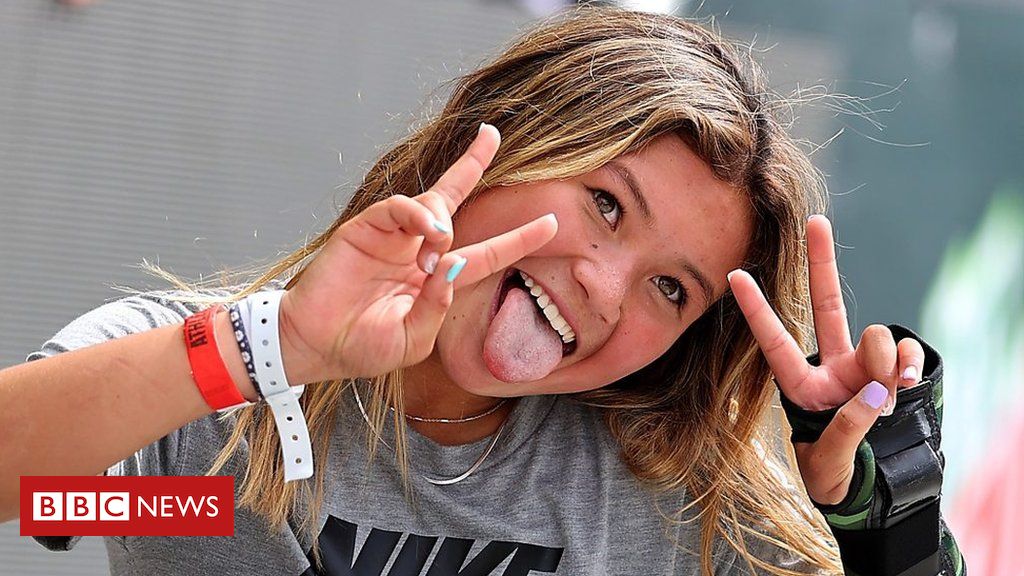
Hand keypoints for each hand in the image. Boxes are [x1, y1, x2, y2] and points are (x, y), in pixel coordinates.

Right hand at [278, 124, 557, 382]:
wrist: (312, 345)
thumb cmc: (362, 347)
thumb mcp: (412, 340)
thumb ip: (437, 306)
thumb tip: (454, 264)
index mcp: (438, 279)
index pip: (487, 252)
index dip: (519, 238)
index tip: (551, 223)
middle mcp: (419, 250)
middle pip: (455, 198)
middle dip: (473, 164)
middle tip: (492, 134)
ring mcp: (393, 237)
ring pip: (431, 203)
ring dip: (442, 221)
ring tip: (432, 254)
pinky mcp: (366, 228)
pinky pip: (398, 207)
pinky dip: (416, 214)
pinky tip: (425, 233)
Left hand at [728, 215, 925, 505]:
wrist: (863, 485)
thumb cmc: (828, 470)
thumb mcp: (827, 459)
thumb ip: (849, 425)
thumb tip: (878, 388)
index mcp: (800, 385)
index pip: (775, 341)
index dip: (757, 309)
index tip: (734, 274)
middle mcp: (831, 366)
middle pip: (827, 305)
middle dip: (822, 263)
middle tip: (815, 221)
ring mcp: (865, 366)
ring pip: (877, 338)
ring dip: (885, 359)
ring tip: (885, 393)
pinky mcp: (895, 371)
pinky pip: (907, 354)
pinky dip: (911, 364)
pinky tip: (907, 381)